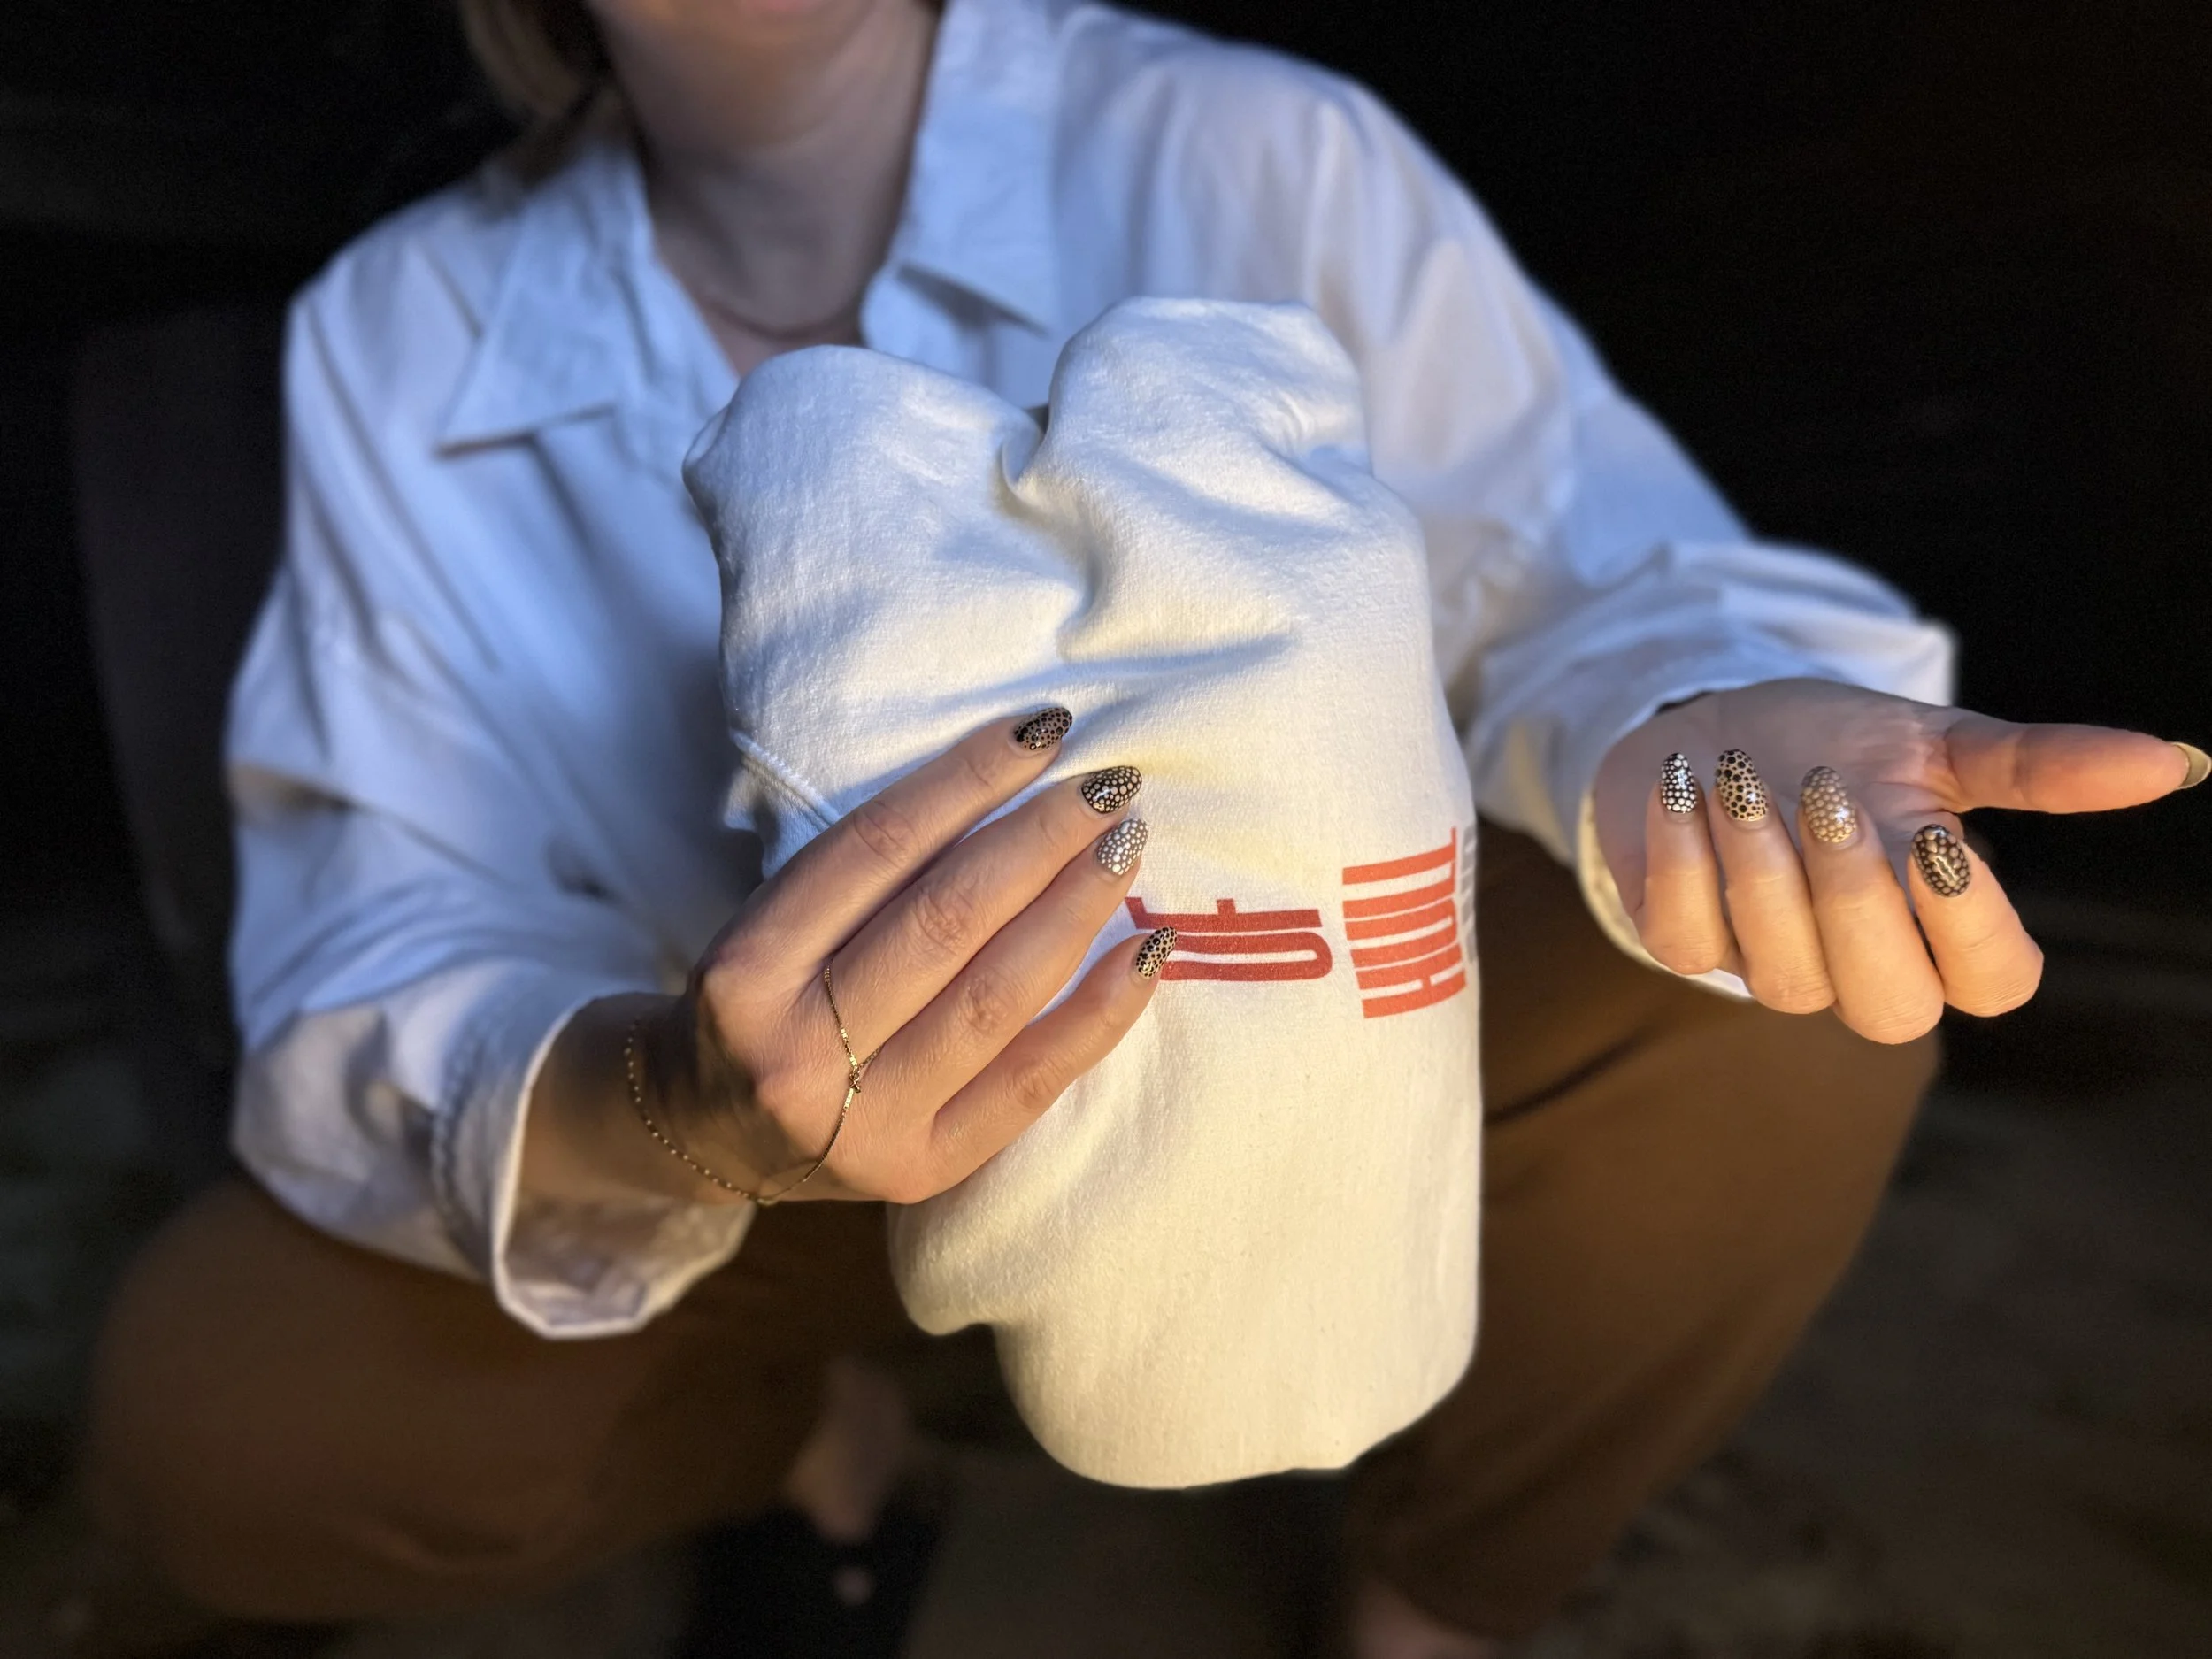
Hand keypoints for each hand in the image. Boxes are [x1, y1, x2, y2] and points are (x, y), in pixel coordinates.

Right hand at [646, 710, 1169, 1203]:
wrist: (709, 1136)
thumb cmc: (761, 1001)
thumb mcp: (770, 924)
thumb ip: (865, 872)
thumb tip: (1010, 777)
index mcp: (746, 969)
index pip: (877, 849)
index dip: (968, 778)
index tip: (1043, 731)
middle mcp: (797, 1049)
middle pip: (946, 919)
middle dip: (1041, 839)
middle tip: (1110, 786)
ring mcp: (862, 1121)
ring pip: (995, 994)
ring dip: (1076, 907)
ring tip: (1125, 846)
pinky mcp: (922, 1170)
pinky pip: (1032, 1082)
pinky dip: (1100, 1012)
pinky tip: (1145, 951)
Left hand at [1593, 679, 2202, 1042]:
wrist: (1707, 734)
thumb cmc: (1831, 748)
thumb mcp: (1933, 745)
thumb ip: (2039, 765)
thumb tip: (2170, 760)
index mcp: (1939, 932)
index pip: (1993, 985)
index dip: (1971, 932)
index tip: (1938, 843)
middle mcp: (1862, 969)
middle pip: (1892, 1008)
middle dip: (1858, 903)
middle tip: (1829, 795)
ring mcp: (1771, 969)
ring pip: (1784, 977)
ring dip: (1761, 869)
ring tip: (1741, 778)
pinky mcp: (1689, 947)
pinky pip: (1686, 942)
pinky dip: (1682, 861)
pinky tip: (1684, 790)